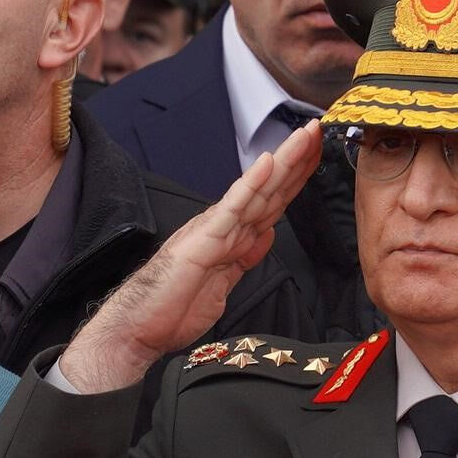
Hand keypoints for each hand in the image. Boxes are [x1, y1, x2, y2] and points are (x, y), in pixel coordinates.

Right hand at [53, 119, 322, 393]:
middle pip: (269, 189)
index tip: (316, 155)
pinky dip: (250, 185)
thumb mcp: (224, 283)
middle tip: (318, 130)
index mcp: (231, 236)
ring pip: (256, 190)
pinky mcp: (203, 239)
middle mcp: (224, 226)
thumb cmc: (173, 308)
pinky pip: (232, 208)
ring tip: (303, 136)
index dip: (295, 179)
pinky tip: (266, 163)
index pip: (271, 202)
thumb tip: (266, 234)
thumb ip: (245, 257)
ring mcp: (214, 229)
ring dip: (282, 162)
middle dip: (296, 160)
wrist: (139, 327)